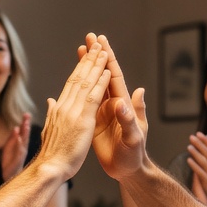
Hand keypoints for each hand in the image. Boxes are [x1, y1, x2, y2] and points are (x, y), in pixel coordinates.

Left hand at [0, 113, 30, 180]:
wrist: (7, 177)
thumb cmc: (9, 162)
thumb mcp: (10, 147)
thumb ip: (13, 138)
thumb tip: (16, 127)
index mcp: (19, 145)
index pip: (23, 132)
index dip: (25, 123)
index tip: (26, 113)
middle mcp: (22, 148)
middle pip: (25, 134)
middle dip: (26, 124)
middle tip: (27, 115)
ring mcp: (20, 155)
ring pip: (24, 142)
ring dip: (25, 133)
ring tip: (25, 124)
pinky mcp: (17, 161)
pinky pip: (19, 151)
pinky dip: (20, 145)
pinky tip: (19, 138)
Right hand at [37, 39, 110, 178]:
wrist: (50, 169)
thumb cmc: (52, 155)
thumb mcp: (52, 130)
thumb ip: (53, 113)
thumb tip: (51, 100)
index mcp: (62, 108)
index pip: (73, 81)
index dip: (80, 65)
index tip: (84, 50)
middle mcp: (67, 105)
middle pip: (79, 76)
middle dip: (87, 58)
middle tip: (93, 40)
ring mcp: (74, 111)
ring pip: (86, 82)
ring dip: (95, 64)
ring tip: (102, 48)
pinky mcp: (83, 120)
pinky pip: (94, 97)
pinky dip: (100, 83)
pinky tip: (106, 71)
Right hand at [89, 34, 148, 180]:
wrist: (127, 170)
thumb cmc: (134, 154)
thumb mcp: (134, 137)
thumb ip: (130, 118)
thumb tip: (125, 99)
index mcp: (123, 104)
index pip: (114, 75)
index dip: (108, 58)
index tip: (101, 41)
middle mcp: (113, 103)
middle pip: (103, 74)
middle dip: (96, 55)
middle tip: (89, 37)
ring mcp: (103, 111)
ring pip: (93, 84)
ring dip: (87, 67)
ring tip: (80, 50)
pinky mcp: (94, 121)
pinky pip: (86, 100)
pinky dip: (80, 88)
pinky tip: (72, 79)